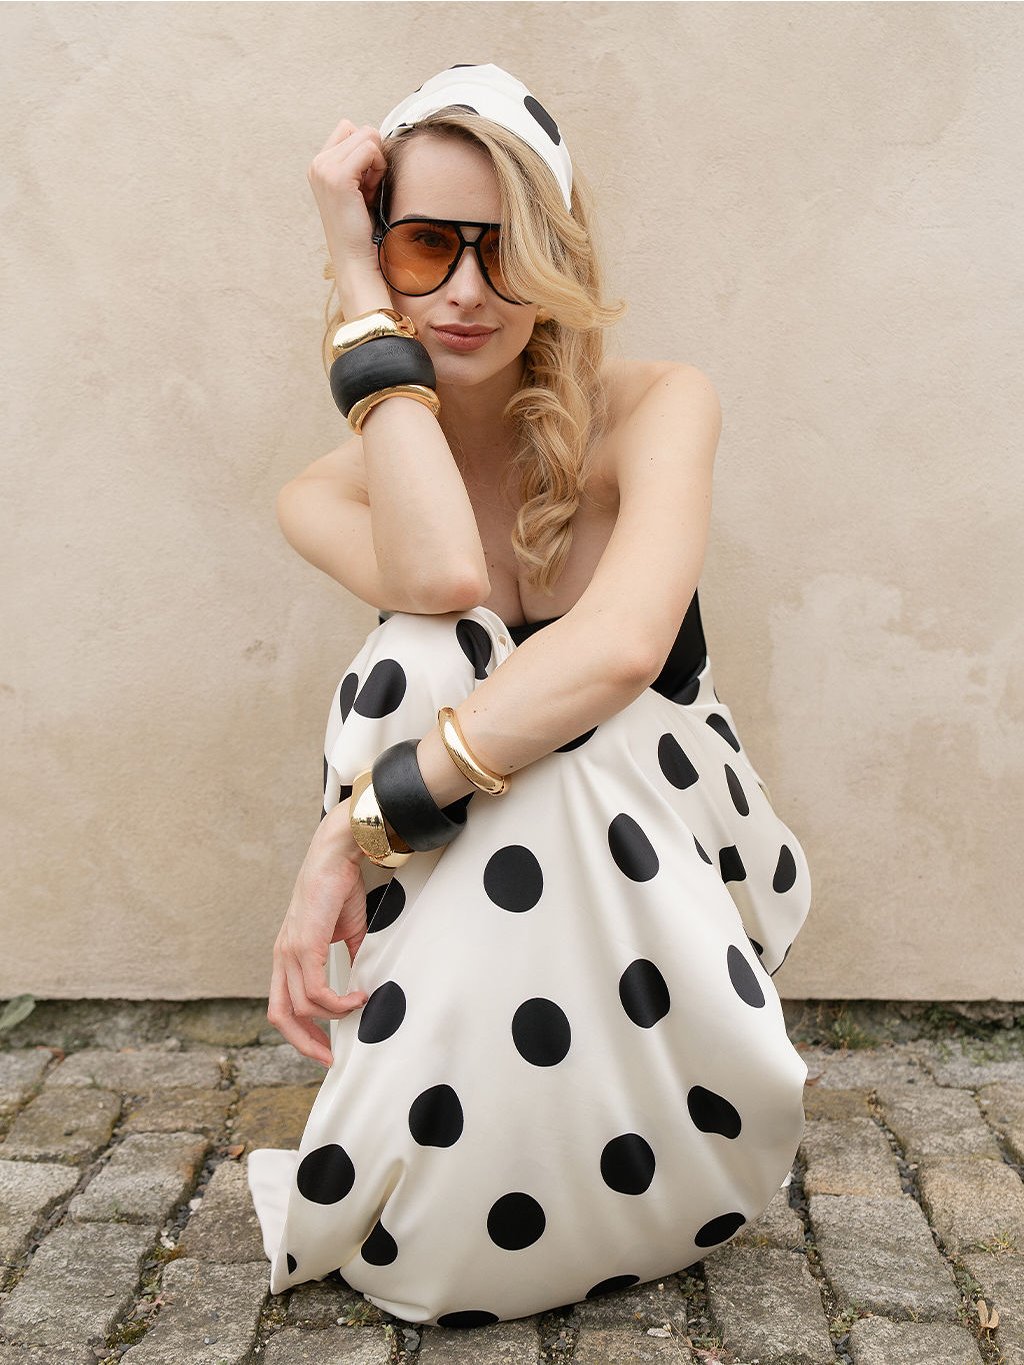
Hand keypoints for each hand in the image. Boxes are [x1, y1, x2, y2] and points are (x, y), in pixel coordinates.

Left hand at [267, 798, 370, 1066]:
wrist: (339, 854)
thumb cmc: (341, 889)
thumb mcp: (347, 934)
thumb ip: (350, 961)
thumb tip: (364, 989)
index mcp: (288, 956)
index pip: (283, 1006)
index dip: (301, 1033)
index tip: (328, 1048)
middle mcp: (282, 956)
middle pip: (280, 1016)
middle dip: (305, 1044)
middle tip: (331, 1059)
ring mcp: (289, 951)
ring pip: (298, 1007)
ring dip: (332, 1018)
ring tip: (359, 1010)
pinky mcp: (303, 944)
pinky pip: (314, 990)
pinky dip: (336, 1003)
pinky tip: (357, 998)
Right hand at [308, 117, 390, 304]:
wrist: (355, 259)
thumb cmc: (362, 228)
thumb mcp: (358, 188)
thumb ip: (360, 161)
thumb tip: (373, 133)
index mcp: (319, 165)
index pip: (349, 128)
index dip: (365, 151)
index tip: (365, 183)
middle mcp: (317, 163)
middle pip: (360, 129)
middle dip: (373, 156)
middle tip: (368, 189)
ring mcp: (325, 169)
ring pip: (368, 136)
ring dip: (377, 163)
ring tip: (369, 192)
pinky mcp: (338, 177)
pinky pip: (371, 149)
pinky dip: (379, 168)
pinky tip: (371, 191)